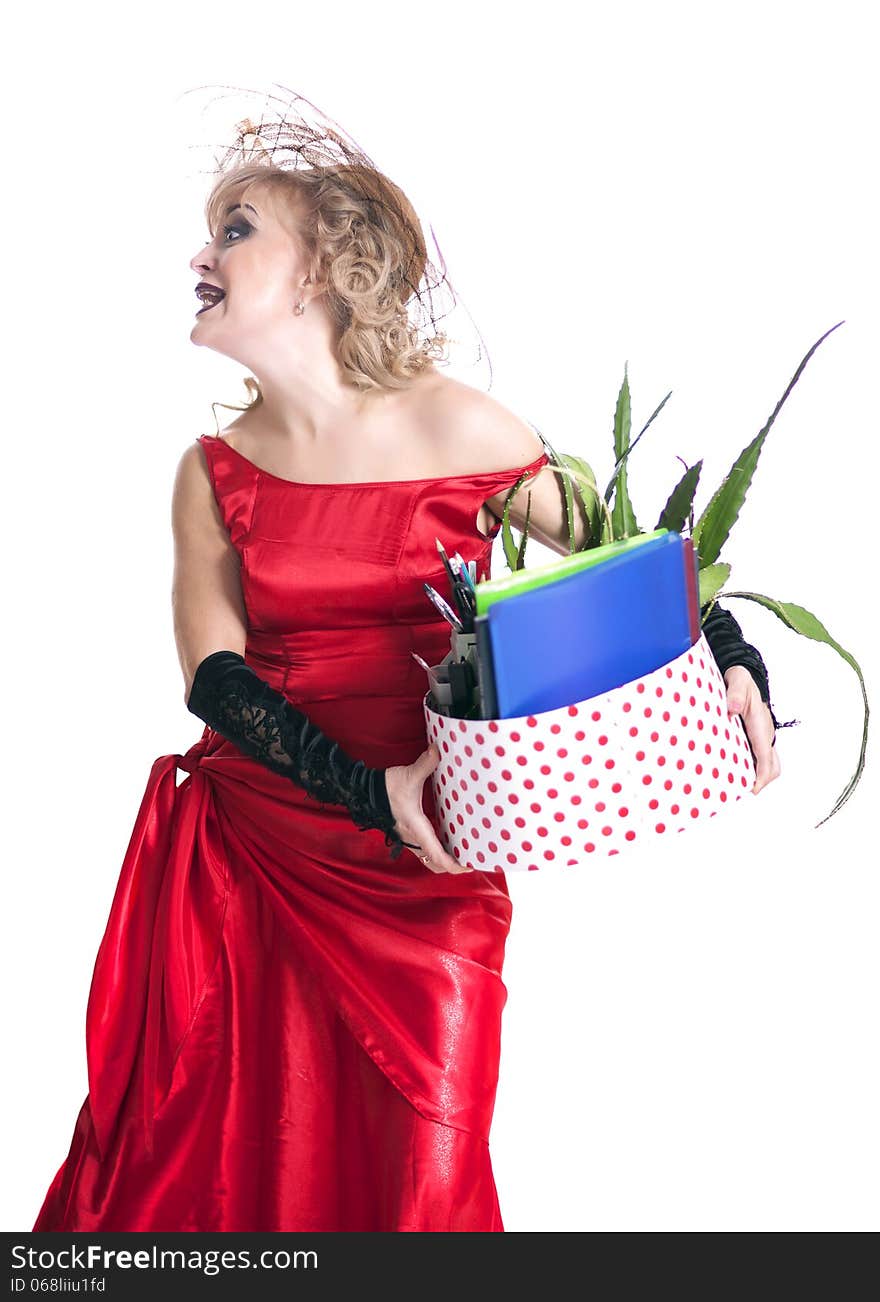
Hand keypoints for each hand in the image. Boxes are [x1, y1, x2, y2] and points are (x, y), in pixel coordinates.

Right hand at [384, 744, 473, 873]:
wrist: (365, 792)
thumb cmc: (386, 787)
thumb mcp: (408, 775)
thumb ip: (425, 764)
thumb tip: (437, 749)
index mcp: (416, 827)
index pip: (436, 855)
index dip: (453, 865)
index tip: (469, 866)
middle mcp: (412, 838)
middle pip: (434, 864)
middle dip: (452, 866)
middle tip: (471, 860)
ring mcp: (408, 838)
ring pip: (428, 859)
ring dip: (444, 860)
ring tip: (462, 852)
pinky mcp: (405, 834)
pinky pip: (423, 850)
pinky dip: (436, 851)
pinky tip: (447, 840)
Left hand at [723, 665, 781, 794]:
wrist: (747, 675)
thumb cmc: (741, 680)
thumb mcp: (737, 681)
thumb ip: (734, 694)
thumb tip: (732, 709)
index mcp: (761, 725)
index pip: (765, 755)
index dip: (761, 774)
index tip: (753, 788)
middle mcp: (766, 733)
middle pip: (773, 765)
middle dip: (762, 781)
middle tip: (743, 790)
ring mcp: (764, 736)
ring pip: (770, 763)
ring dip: (761, 776)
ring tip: (741, 785)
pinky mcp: (758, 735)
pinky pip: (763, 757)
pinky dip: (757, 768)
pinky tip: (739, 770)